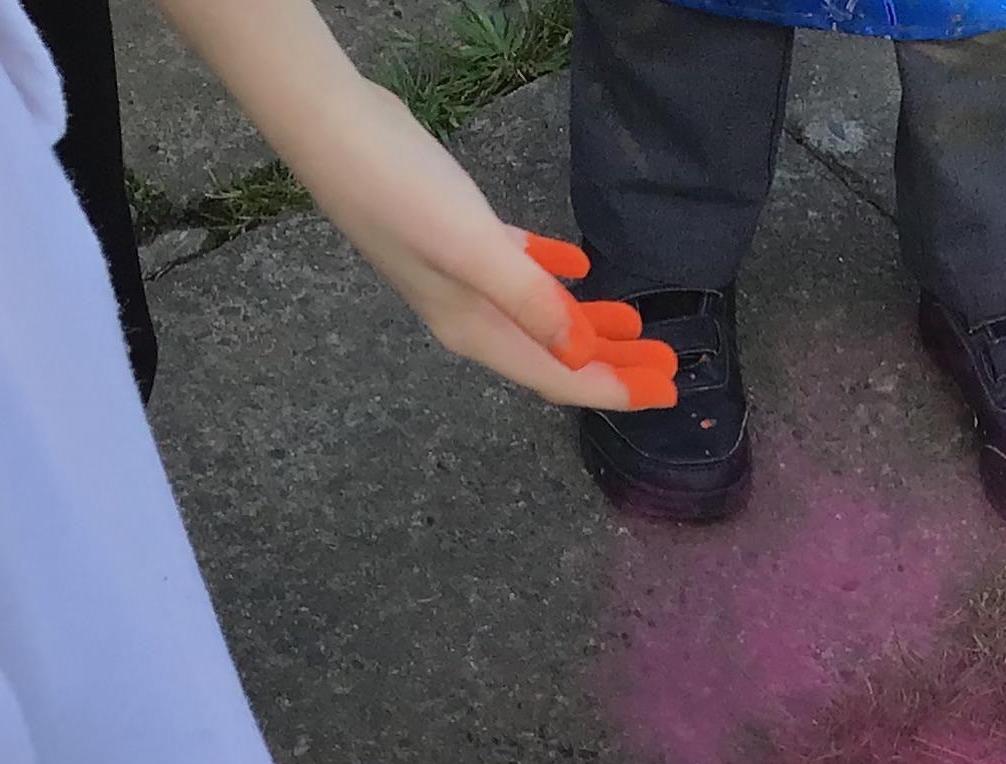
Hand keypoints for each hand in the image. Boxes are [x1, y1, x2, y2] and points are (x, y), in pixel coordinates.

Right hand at [282, 82, 675, 408]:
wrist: (333, 130)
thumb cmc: (398, 190)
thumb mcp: (472, 249)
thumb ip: (529, 301)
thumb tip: (580, 353)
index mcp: (473, 329)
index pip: (556, 376)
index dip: (612, 388)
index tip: (665, 392)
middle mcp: (470, 314)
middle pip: (555, 354)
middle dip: (613, 364)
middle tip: (672, 365)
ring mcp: (463, 276)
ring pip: (541, 315)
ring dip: (590, 324)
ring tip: (641, 327)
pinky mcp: (459, 234)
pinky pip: (519, 269)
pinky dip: (553, 275)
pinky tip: (581, 266)